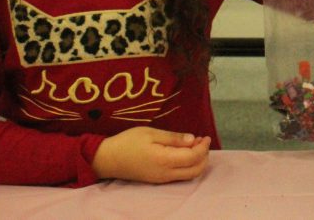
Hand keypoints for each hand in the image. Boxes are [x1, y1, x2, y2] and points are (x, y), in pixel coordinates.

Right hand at [91, 126, 210, 183]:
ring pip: (189, 175)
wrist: (108, 159)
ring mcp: (162, 179)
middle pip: (195, 171)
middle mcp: (165, 173)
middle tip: (203, 141)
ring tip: (195, 145)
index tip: (205, 136)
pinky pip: (180, 176)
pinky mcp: (158, 180)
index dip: (203, 147)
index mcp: (164, 160)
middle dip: (204, 156)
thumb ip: (173, 138)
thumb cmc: (128, 142)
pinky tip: (184, 153)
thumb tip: (193, 139)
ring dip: (197, 162)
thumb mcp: (151, 133)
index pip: (193, 157)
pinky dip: (188, 166)